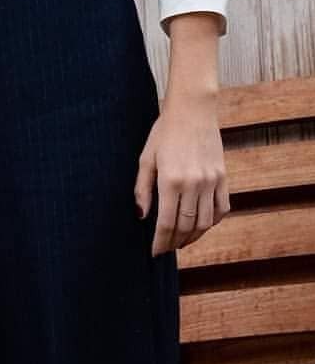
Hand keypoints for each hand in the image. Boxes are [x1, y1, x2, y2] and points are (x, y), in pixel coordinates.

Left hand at [133, 92, 229, 256]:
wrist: (193, 111)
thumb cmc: (164, 132)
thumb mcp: (146, 157)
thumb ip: (142, 188)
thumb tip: (141, 216)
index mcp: (170, 180)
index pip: (166, 222)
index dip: (160, 241)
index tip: (154, 252)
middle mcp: (193, 184)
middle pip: (186, 226)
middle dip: (174, 242)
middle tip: (166, 248)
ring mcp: (210, 182)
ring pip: (205, 223)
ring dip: (193, 237)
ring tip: (182, 241)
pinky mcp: (223, 178)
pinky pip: (221, 209)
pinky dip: (211, 222)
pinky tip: (201, 225)